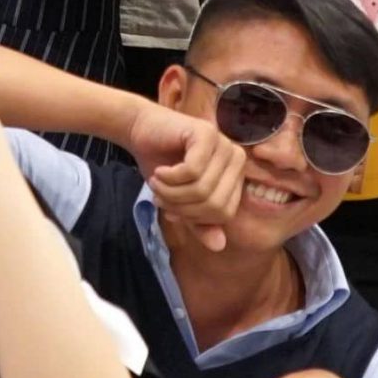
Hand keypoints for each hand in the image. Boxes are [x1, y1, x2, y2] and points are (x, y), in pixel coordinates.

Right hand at [125, 99, 244, 250]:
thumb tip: (219, 246)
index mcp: (236, 176)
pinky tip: (159, 172)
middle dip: (181, 207)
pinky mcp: (206, 133)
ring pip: (203, 189)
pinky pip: (192, 171)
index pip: (224, 214)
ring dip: (171, 193)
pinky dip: (169, 178)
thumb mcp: (181, 201)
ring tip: (157, 184)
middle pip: (214, 204)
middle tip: (160, 197)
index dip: (194, 218)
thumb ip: (200, 223)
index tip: (171, 210)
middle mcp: (236, 159)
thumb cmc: (163, 165)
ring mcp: (223, 144)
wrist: (141, 132)